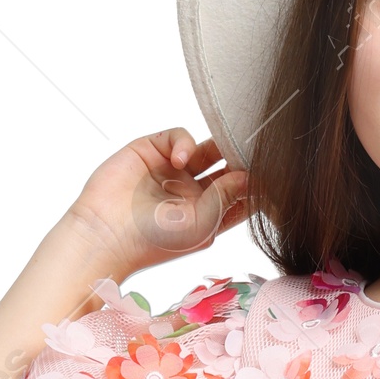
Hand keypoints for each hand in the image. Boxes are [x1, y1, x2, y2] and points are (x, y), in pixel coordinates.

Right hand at [65, 127, 250, 278]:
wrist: (105, 233)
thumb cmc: (153, 241)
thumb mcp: (202, 225)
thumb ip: (228, 197)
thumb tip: (251, 176)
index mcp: (208, 216)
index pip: (241, 196)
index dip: (257, 185)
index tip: (274, 176)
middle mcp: (193, 193)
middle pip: (227, 167)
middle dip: (241, 159)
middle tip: (253, 149)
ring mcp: (173, 171)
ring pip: (207, 148)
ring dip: (218, 146)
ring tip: (221, 151)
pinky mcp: (153, 151)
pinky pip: (179, 136)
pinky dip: (185, 142)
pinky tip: (179, 159)